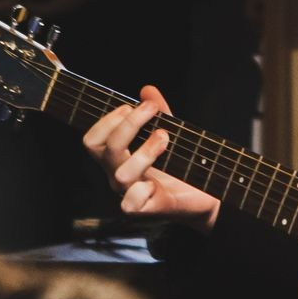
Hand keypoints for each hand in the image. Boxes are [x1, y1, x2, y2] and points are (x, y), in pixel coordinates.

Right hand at [83, 84, 219, 229]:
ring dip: (144, 151)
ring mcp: (130, 193)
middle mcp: (118, 175)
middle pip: (105, 150)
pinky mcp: (147, 208)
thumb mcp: (169, 132)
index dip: (107, 120)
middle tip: (152, 110)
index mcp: (118, 158)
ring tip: (164, 138)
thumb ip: (158, 111)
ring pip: (121, 173)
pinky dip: (142, 190)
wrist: (205, 196)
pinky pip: (130, 204)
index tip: (131, 106)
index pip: (93, 140)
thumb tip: (147, 90)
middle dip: (129, 124)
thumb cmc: (181, 165)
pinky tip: (156, 183)